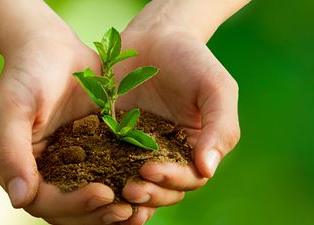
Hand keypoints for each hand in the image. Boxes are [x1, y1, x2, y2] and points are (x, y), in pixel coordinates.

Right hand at [0, 32, 135, 224]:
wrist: (52, 48)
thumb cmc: (27, 73)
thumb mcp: (13, 107)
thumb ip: (10, 152)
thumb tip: (20, 200)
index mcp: (20, 167)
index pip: (44, 201)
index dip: (73, 205)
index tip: (104, 194)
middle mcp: (44, 172)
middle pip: (69, 210)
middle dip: (97, 214)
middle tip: (128, 210)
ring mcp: (69, 163)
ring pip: (90, 200)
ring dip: (113, 210)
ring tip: (140, 208)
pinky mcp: (92, 152)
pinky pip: (107, 177)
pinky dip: (123, 187)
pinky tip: (146, 188)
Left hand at [116, 2, 240, 222]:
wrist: (155, 36)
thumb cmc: (191, 60)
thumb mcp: (215, 88)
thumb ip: (220, 127)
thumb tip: (207, 170)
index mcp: (194, 147)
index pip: (189, 178)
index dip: (172, 180)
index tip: (151, 169)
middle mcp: (168, 153)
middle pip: (162, 188)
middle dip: (149, 193)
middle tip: (130, 189)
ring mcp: (138, 148)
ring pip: (136, 182)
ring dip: (127, 193)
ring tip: (113, 191)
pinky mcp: (113, 138)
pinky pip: (108, 162)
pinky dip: (104, 177)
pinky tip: (92, 181)